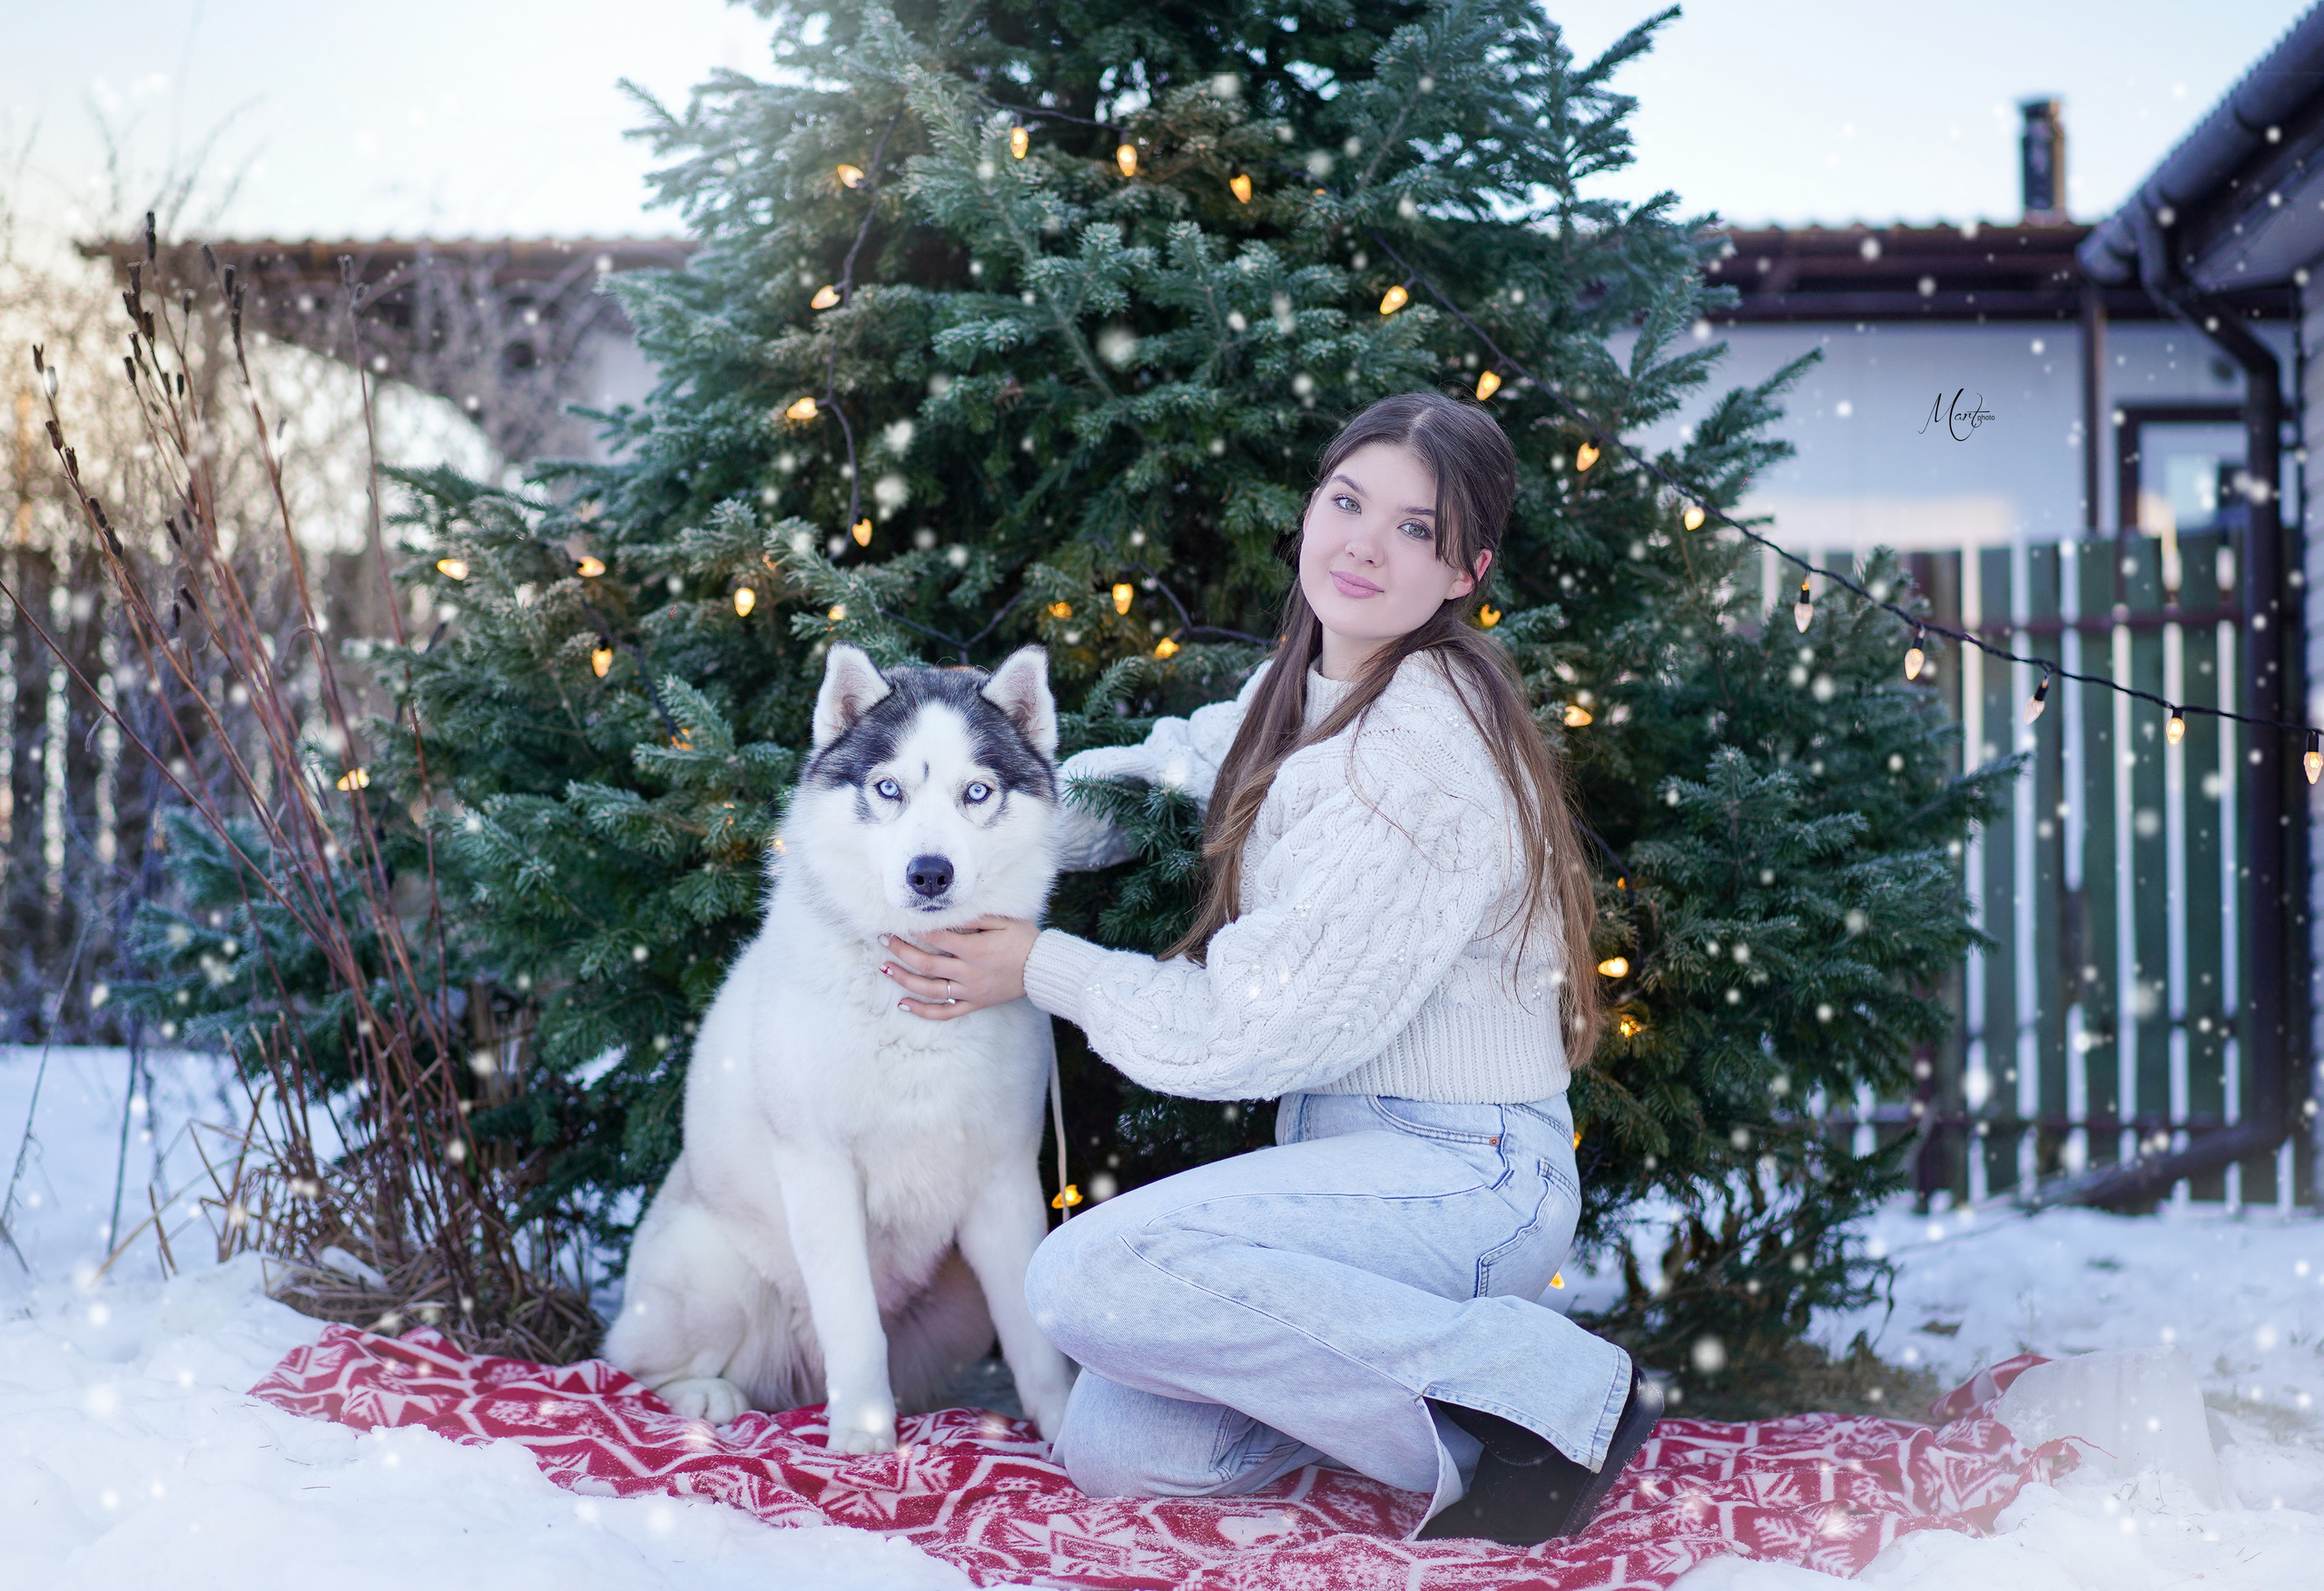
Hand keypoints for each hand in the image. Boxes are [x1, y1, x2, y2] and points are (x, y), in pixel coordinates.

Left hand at [879, 917, 1039, 1019]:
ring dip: (904, 979)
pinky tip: (904, 1005)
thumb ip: (976, 917)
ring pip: (929, 989)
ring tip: (884, 968)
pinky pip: (945, 1012)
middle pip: (926, 964)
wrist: (1043, 969)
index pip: (937, 939)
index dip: (916, 930)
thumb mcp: (1004, 920)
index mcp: (975, 949)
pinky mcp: (974, 1003)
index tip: (899, 921)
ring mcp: (970, 991)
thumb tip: (948, 911)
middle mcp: (969, 972)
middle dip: (901, 951)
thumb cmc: (1025, 940)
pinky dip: (923, 1011)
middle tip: (883, 940)